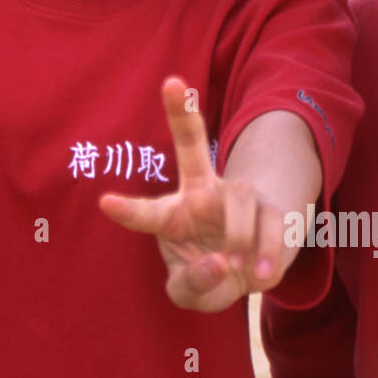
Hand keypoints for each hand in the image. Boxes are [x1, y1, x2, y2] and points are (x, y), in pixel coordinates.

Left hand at [99, 78, 291, 311]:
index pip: (149, 211)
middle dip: (183, 114)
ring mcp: (239, 198)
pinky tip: (261, 276)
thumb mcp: (190, 293)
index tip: (104, 203)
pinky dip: (267, 253)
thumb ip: (193, 285)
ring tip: (239, 269)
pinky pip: (272, 222)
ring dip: (239, 235)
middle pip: (193, 148)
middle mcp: (204, 195)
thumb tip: (221, 264)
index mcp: (174, 215)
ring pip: (239, 197)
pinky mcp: (273, 210)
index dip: (128, 209)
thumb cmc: (207, 275)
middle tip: (172, 83)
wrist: (253, 272)